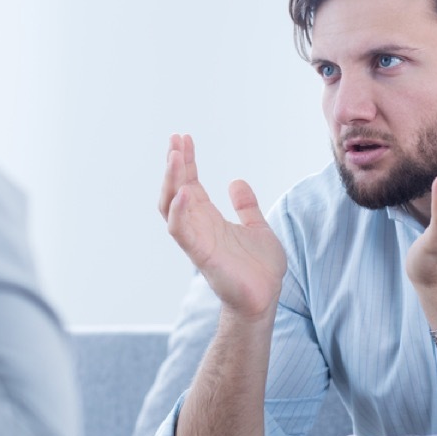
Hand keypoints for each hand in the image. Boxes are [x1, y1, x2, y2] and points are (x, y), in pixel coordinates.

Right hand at [158, 134, 285, 320]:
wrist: (265, 297)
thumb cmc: (260, 269)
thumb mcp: (256, 227)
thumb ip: (246, 206)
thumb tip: (236, 182)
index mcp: (209, 219)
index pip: (189, 183)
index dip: (186, 161)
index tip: (183, 138)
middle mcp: (198, 226)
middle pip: (175, 190)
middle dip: (173, 165)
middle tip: (175, 140)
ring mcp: (196, 240)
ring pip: (171, 206)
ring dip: (171, 181)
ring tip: (175, 156)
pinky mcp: (201, 254)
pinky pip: (181, 231)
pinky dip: (179, 211)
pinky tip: (185, 191)